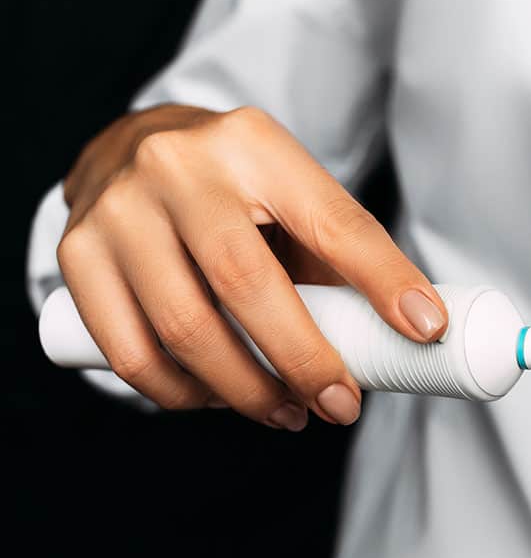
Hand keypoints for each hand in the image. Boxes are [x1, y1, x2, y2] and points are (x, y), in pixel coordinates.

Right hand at [57, 104, 446, 429]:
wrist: (134, 148)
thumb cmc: (239, 190)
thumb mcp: (294, 197)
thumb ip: (343, 257)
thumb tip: (413, 333)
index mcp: (256, 144)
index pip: (334, 222)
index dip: (384, 281)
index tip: (425, 332)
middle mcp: (179, 168)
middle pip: (248, 286)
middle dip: (305, 362)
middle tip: (341, 406)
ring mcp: (120, 210)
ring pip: (185, 329)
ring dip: (245, 392)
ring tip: (287, 412)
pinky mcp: (79, 253)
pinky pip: (131, 351)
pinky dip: (180, 394)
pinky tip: (215, 400)